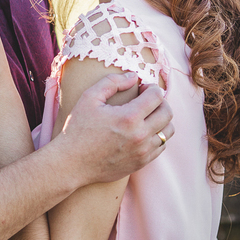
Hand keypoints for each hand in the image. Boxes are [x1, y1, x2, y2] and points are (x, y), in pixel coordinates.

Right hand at [55, 75, 173, 184]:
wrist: (72, 163)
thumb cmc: (78, 129)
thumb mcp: (89, 98)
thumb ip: (112, 82)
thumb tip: (133, 76)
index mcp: (128, 117)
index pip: (157, 96)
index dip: (151, 88)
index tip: (142, 89)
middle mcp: (140, 135)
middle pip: (167, 112)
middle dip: (160, 101)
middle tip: (147, 100)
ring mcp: (143, 151)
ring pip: (168, 131)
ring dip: (161, 119)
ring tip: (147, 116)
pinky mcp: (141, 163)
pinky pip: (161, 146)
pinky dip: (156, 136)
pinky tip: (142, 131)